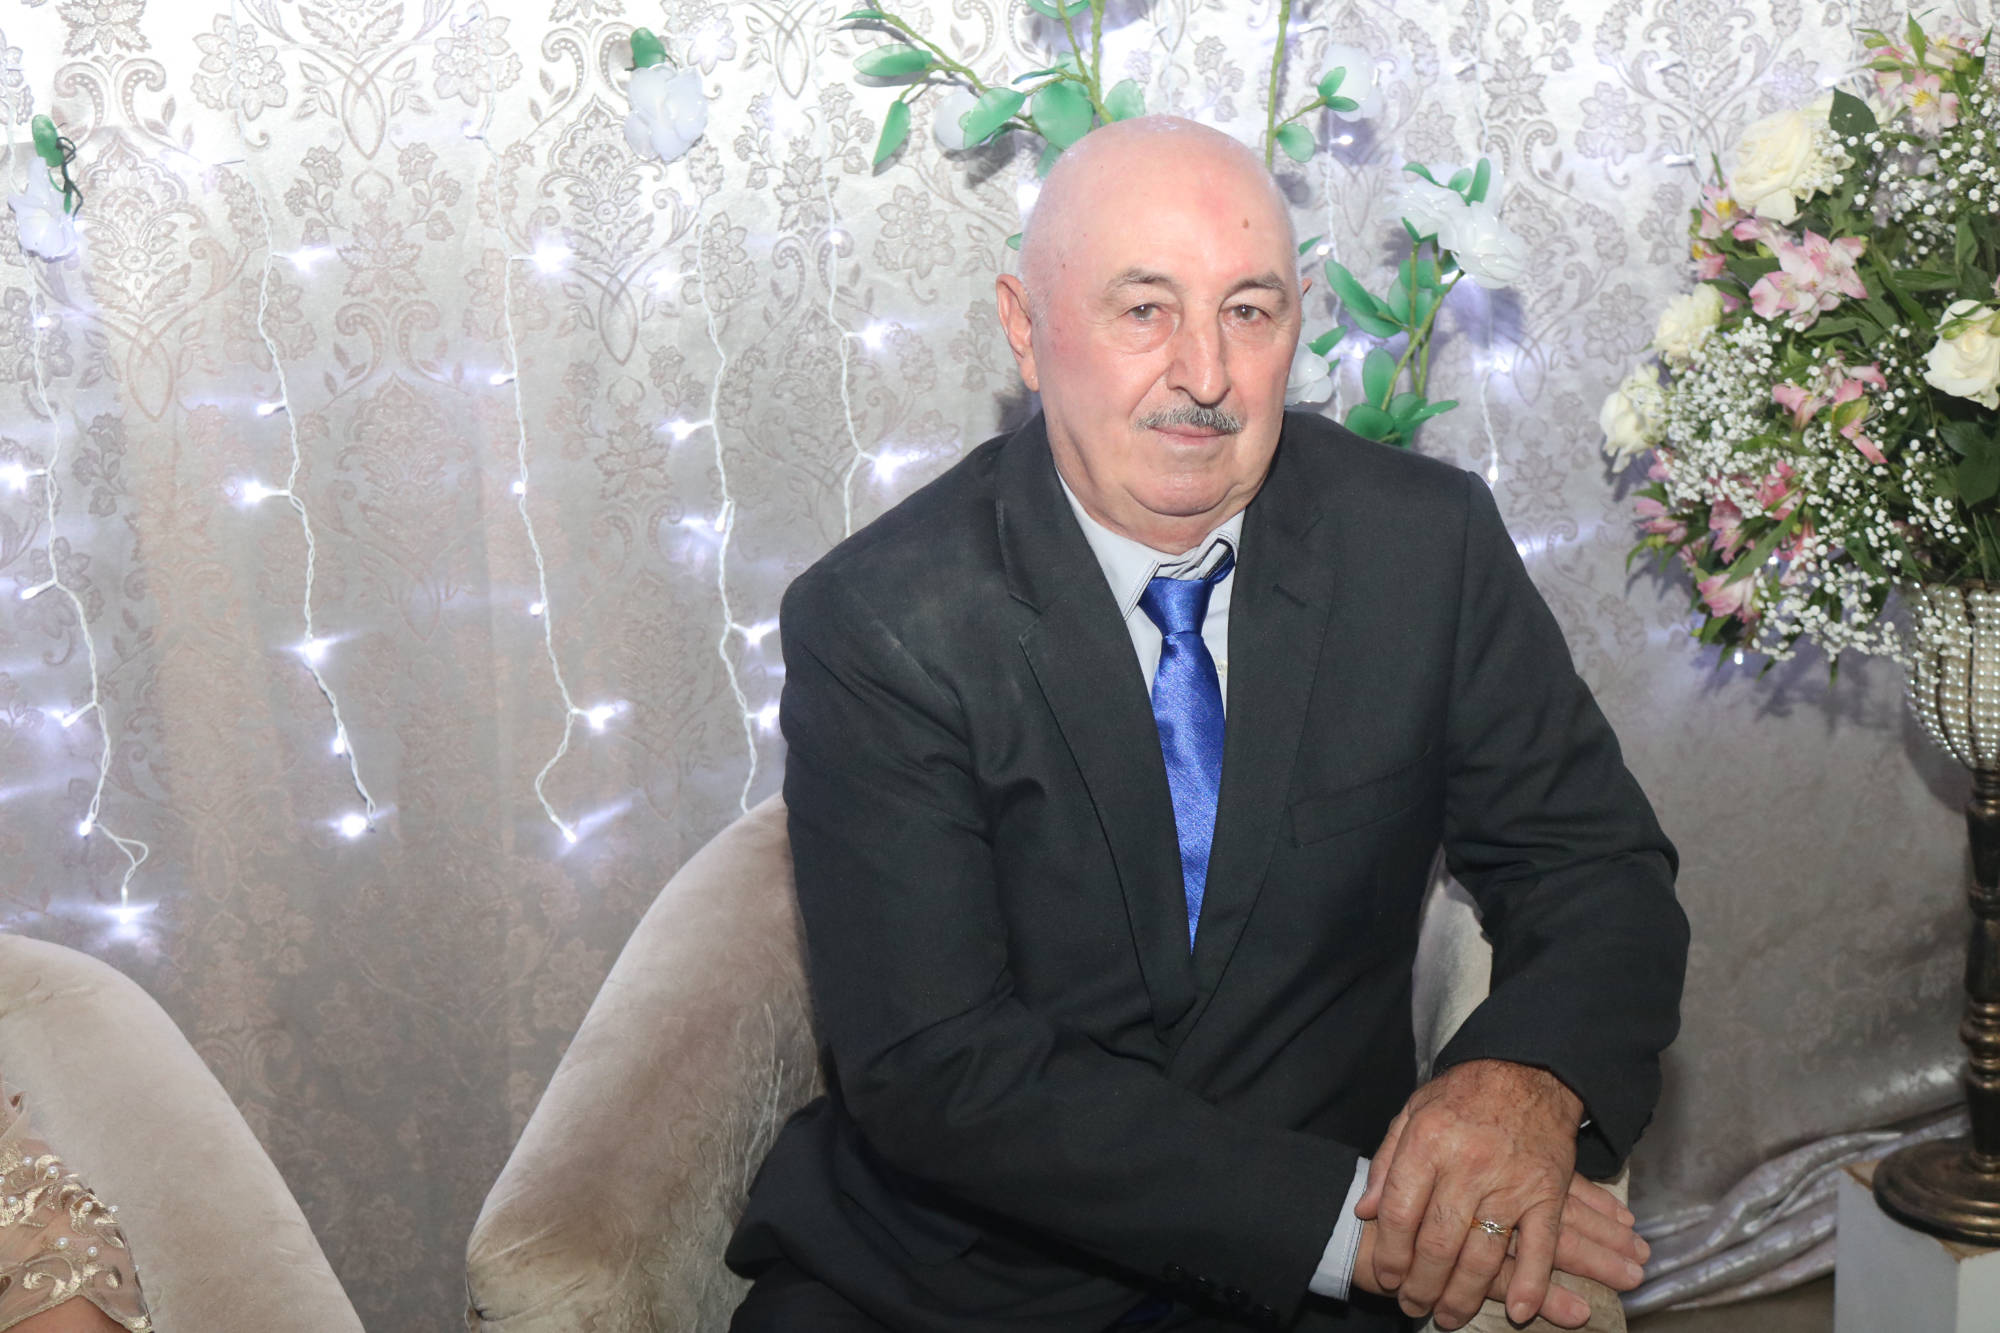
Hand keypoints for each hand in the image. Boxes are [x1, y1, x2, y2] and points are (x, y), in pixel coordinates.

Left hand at [1352, 1059, 1601, 1325]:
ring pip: (1484, 1254)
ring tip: (1447, 1316)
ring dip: (1464, 1295)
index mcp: (1429, 1141)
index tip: (1386, 1277)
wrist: (1529, 1071)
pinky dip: (1532, 1284)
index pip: (1400, 1211)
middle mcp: (1468, 1164)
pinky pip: (1541, 1247)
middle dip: (1422, 1284)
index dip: (1390, 1253)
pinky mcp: (1547, 1193)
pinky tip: (1517, 1312)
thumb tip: (1365, 1211)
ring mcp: (1511, 1182)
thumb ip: (1387, 1162)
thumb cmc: (1464, 1094)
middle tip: (1412, 1305)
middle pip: (1439, 1242)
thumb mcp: (1412, 1112)